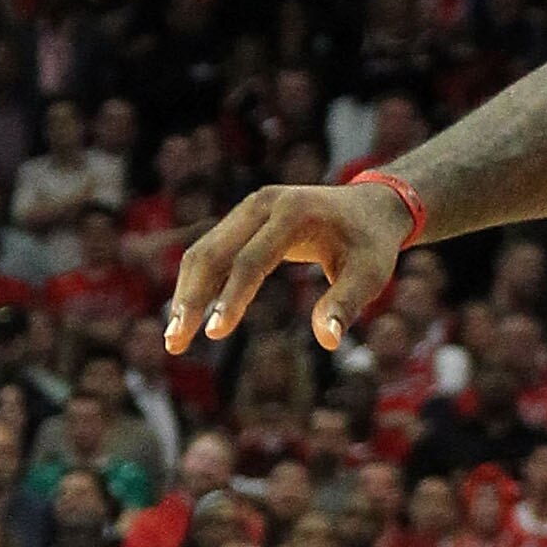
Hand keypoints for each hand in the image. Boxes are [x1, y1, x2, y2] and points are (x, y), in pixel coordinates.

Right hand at [167, 181, 414, 357]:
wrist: (371, 206)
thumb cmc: (372, 244)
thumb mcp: (370, 274)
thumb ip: (347, 303)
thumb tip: (327, 341)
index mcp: (293, 214)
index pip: (251, 260)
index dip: (232, 297)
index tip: (215, 334)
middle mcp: (263, 204)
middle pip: (213, 252)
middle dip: (192, 299)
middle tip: (175, 342)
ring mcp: (248, 209)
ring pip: (203, 251)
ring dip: (186, 293)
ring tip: (174, 338)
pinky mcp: (243, 219)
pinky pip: (211, 251)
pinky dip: (197, 283)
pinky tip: (188, 316)